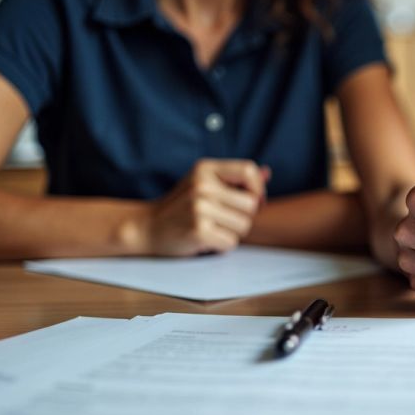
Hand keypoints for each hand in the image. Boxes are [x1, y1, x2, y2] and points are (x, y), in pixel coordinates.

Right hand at [144, 159, 267, 256]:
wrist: (146, 227)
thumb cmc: (180, 207)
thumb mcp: (203, 184)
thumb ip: (234, 180)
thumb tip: (267, 173)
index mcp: (205, 169)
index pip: (249, 170)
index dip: (258, 189)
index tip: (253, 202)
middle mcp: (202, 185)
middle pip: (251, 205)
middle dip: (242, 217)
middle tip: (222, 220)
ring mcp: (199, 208)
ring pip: (244, 226)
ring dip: (232, 233)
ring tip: (212, 228)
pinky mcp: (198, 230)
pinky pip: (231, 242)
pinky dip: (221, 246)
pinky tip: (205, 239)